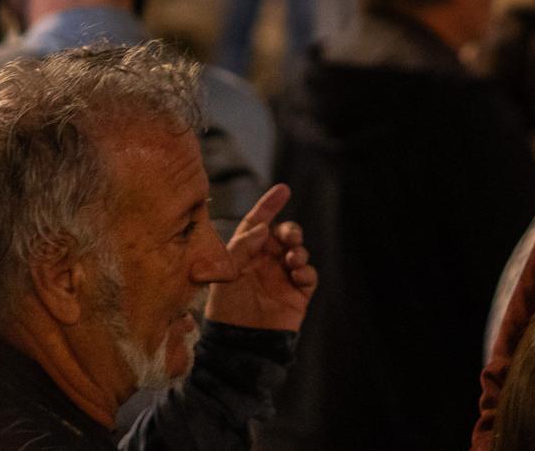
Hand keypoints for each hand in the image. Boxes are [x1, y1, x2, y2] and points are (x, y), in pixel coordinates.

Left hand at [204, 183, 316, 332]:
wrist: (236, 344)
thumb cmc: (225, 308)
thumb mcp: (225, 271)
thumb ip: (242, 246)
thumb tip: (267, 228)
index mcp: (246, 254)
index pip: (258, 223)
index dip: (270, 206)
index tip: (284, 190)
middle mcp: (265, 263)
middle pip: (283, 235)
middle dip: (290, 230)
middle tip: (289, 236)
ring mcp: (282, 278)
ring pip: (299, 252)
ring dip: (298, 250)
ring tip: (292, 259)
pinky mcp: (297, 295)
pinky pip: (309, 276)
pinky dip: (306, 271)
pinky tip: (297, 275)